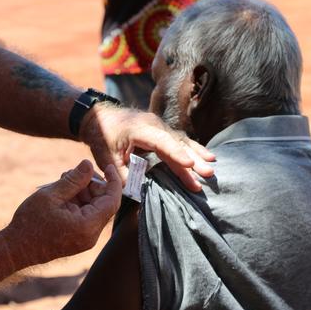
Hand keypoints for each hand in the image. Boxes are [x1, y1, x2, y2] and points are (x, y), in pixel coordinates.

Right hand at [2, 160, 121, 266]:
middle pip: (103, 203)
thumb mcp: (51, 195)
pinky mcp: (78, 239)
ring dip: (82, 192)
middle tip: (72, 172)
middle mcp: (90, 235)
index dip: (113, 181)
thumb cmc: (30, 223)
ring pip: (93, 208)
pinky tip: (62, 194)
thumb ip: (73, 179)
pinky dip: (77, 203)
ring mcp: (85, 239)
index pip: (112, 200)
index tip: (108, 166)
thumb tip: (89, 164)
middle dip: (91, 185)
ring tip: (62, 181)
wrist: (15, 249)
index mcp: (87, 226)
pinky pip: (85, 216)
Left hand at [79, 104, 215, 191]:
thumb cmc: (102, 137)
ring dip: (196, 154)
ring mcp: (160, 126)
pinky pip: (179, 140)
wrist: (99, 117)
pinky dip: (192, 149)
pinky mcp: (162, 131)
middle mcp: (154, 125)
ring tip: (211, 166)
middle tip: (208, 173)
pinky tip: (205, 157)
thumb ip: (122, 175)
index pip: (161, 142)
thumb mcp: (107, 158)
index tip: (190, 164)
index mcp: (139, 129)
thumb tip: (139, 192)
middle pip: (176, 143)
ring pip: (181, 141)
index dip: (176, 154)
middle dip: (193, 159)